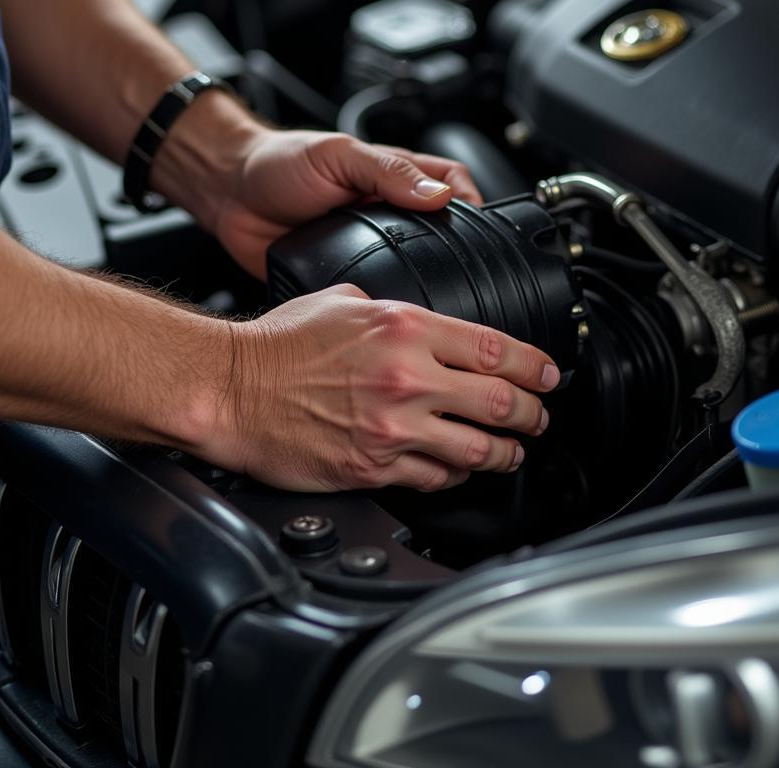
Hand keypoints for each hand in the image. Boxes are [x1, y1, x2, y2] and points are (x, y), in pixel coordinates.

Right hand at [209, 284, 560, 491]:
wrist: (230, 389)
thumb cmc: (277, 344)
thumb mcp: (343, 301)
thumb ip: (394, 311)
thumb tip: (423, 324)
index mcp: (405, 328)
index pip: (496, 349)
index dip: (535, 365)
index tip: (548, 374)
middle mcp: (406, 378)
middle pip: (501, 403)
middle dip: (533, 414)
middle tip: (540, 416)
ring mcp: (392, 428)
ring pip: (478, 449)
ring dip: (506, 453)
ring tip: (513, 451)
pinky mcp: (373, 468)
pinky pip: (435, 478)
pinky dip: (455, 475)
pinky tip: (459, 468)